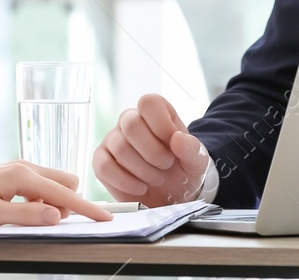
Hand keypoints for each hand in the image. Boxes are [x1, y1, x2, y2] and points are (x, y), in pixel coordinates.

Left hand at [0, 161, 112, 225]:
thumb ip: (26, 216)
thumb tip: (56, 216)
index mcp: (23, 176)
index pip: (64, 193)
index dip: (86, 208)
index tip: (106, 218)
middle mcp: (26, 167)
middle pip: (67, 183)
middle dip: (66, 203)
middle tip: (40, 220)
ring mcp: (22, 168)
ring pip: (55, 184)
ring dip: (52, 202)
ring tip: (24, 216)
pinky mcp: (16, 173)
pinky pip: (42, 185)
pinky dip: (41, 199)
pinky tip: (21, 209)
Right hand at [93, 93, 208, 205]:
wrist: (171, 195)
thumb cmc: (183, 170)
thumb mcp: (197, 160)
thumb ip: (192, 148)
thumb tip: (177, 138)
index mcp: (155, 111)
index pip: (148, 103)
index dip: (161, 126)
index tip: (173, 147)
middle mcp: (130, 119)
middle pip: (131, 124)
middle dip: (153, 152)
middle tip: (166, 166)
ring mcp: (112, 139)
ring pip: (120, 148)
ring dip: (143, 170)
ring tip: (156, 178)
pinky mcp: (101, 160)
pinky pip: (104, 167)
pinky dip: (125, 181)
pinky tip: (140, 187)